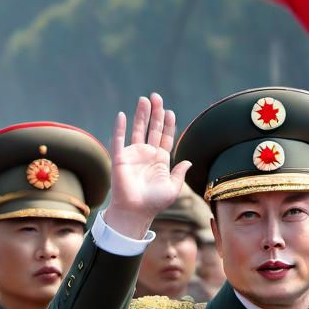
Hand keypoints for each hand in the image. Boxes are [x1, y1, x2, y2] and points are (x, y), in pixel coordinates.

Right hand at [104, 92, 192, 239]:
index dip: (168, 125)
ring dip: (141, 115)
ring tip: (144, 99)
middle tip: (156, 97)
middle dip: (155, 113)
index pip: (165, 138)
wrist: (135, 212)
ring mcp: (133, 154)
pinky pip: (119, 139)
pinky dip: (120, 127)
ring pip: (138, 130)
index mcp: (161, 160)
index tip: (170, 112)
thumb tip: (188, 161)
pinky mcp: (120, 157)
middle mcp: (147, 154)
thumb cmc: (154, 203)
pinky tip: (123, 115)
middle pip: (152, 129)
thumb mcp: (172, 189)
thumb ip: (180, 174)